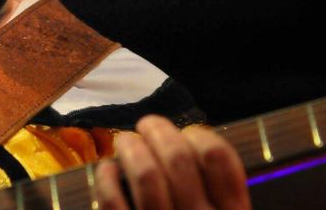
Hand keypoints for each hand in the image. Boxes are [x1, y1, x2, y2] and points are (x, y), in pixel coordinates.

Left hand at [94, 115, 250, 209]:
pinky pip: (113, 201)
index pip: (218, 158)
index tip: (189, 132)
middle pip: (177, 158)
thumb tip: (190, 146)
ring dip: (131, 147)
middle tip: (148, 124)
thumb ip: (218, 193)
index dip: (200, 135)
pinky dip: (106, 179)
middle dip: (158, 130)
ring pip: (146, 174)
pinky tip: (107, 170)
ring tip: (125, 141)